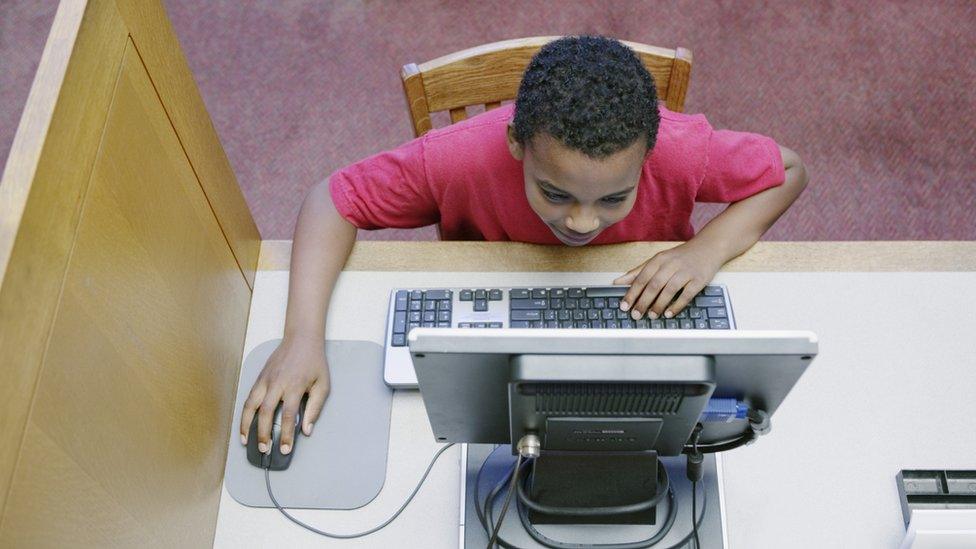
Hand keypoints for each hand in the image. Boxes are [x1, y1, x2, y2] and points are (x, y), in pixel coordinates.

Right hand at [240, 333, 329, 454]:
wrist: (301, 338)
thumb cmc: (314, 362)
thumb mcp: (323, 384)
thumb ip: (315, 408)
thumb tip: (307, 430)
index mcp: (295, 386)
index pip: (289, 415)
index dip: (286, 434)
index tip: (284, 449)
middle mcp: (277, 383)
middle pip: (266, 412)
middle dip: (263, 434)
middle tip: (264, 450)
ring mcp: (265, 380)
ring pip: (250, 405)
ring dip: (246, 425)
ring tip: (246, 441)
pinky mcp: (259, 377)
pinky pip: (248, 398)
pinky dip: (244, 413)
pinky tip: (244, 424)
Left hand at [613, 242, 723, 319]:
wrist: (708, 248)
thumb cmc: (679, 257)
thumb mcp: (657, 260)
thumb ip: (638, 271)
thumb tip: (617, 282)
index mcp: (659, 259)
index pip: (642, 278)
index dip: (632, 293)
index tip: (624, 306)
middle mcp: (671, 264)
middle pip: (654, 285)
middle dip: (643, 302)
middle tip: (635, 315)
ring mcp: (686, 271)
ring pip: (669, 290)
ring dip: (659, 305)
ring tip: (651, 316)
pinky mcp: (699, 279)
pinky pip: (687, 294)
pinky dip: (677, 305)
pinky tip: (669, 313)